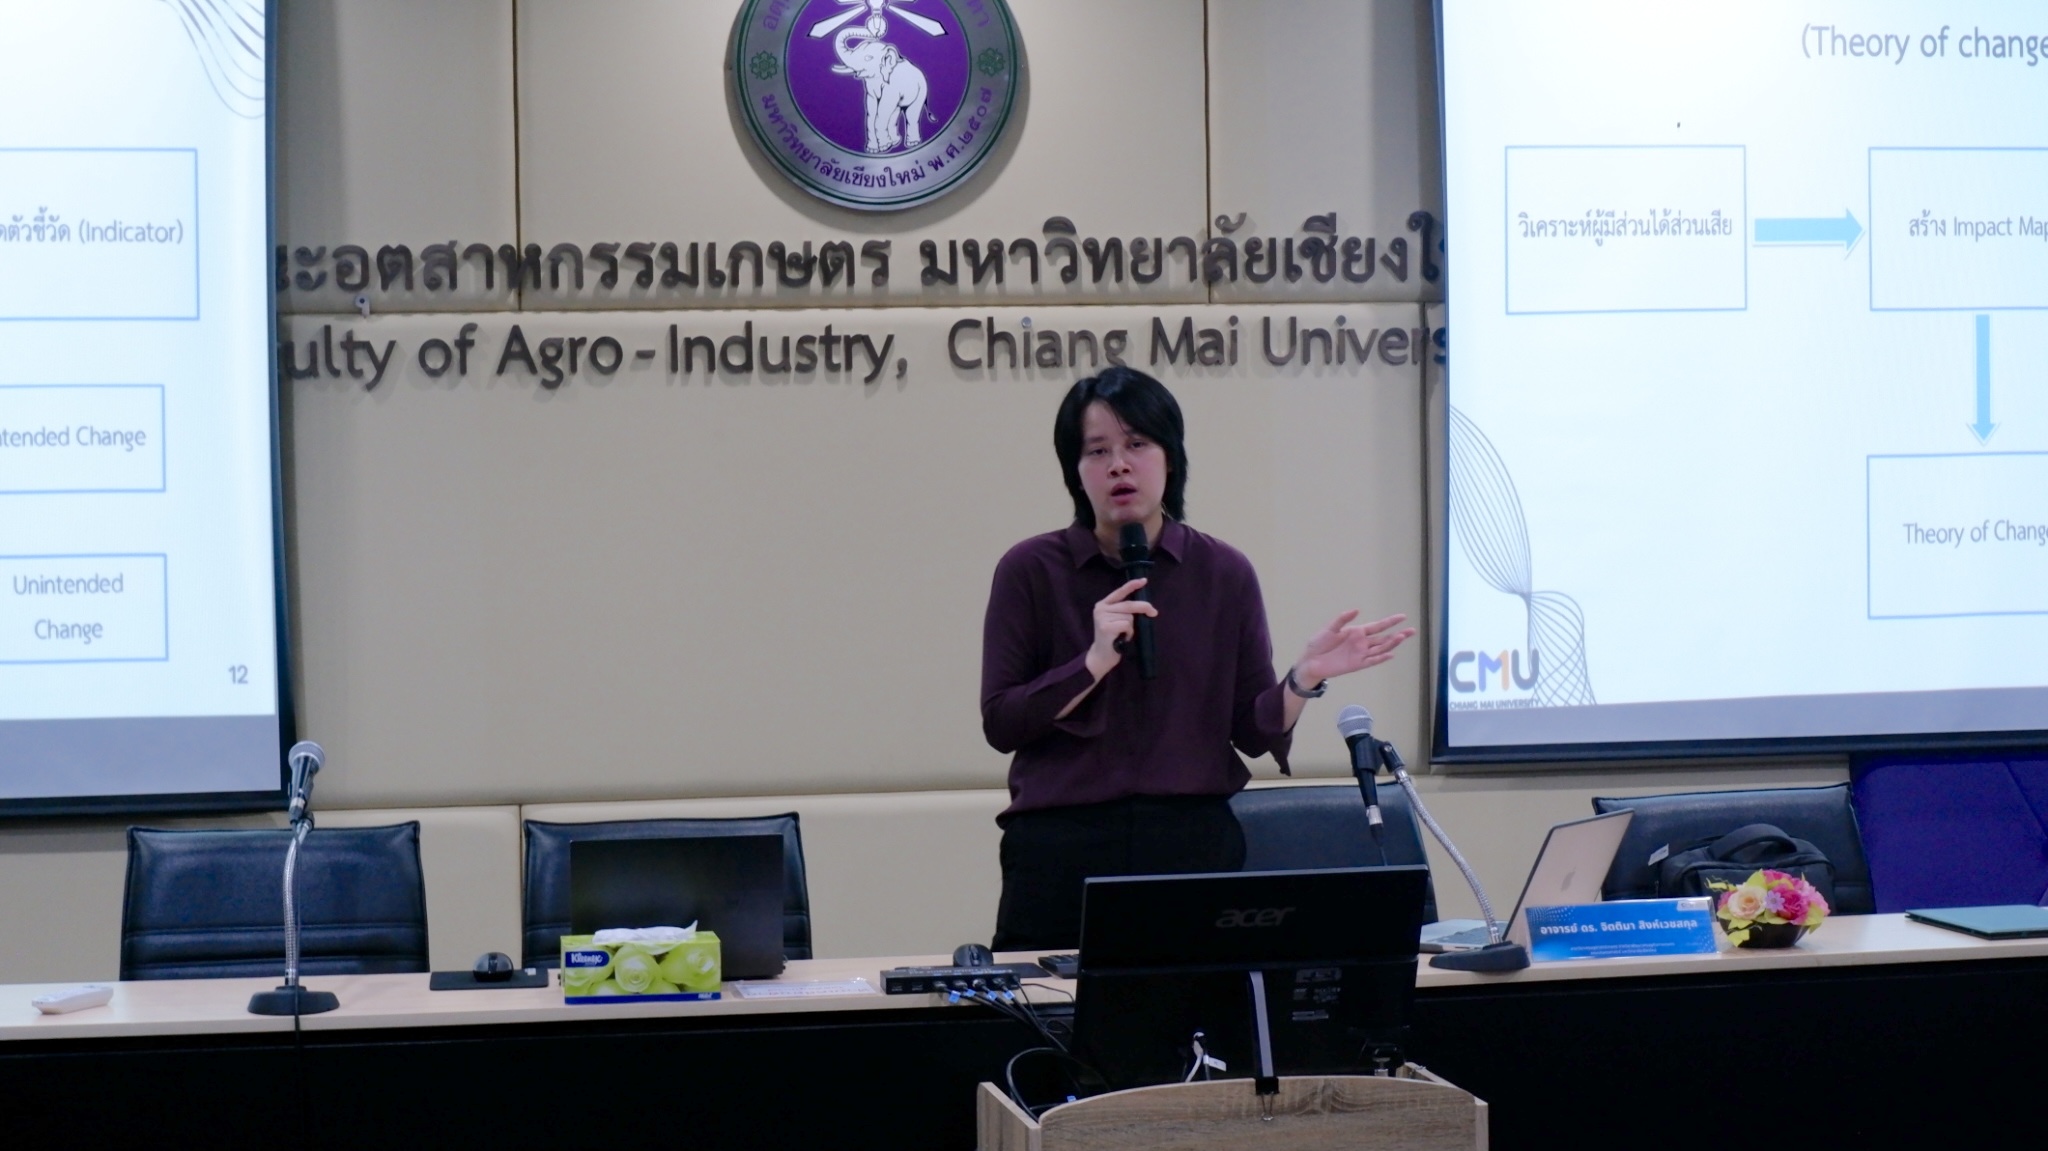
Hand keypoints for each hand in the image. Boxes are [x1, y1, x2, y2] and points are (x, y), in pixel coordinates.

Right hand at [1085, 578, 1156, 679]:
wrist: (1101, 655)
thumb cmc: (1113, 637)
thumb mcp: (1116, 620)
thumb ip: (1125, 610)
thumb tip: (1145, 606)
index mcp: (1104, 604)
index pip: (1119, 592)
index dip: (1132, 585)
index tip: (1144, 581)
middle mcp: (1101, 608)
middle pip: (1129, 605)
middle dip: (1143, 607)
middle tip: (1154, 612)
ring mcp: (1102, 617)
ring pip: (1129, 617)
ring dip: (1131, 627)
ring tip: (1123, 634)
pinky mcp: (1105, 627)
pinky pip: (1126, 625)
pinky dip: (1129, 633)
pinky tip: (1122, 638)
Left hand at [1292, 611, 1415, 688]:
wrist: (1310, 661)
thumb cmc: (1318, 644)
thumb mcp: (1329, 629)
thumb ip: (1342, 620)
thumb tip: (1356, 610)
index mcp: (1357, 632)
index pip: (1378, 626)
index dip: (1390, 622)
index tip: (1403, 617)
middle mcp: (1362, 643)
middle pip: (1384, 638)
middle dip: (1398, 634)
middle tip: (1412, 630)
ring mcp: (1361, 654)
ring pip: (1381, 649)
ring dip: (1392, 644)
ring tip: (1402, 637)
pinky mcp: (1357, 665)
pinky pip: (1372, 661)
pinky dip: (1381, 658)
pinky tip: (1390, 654)